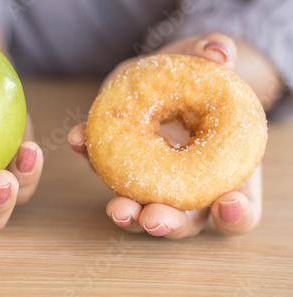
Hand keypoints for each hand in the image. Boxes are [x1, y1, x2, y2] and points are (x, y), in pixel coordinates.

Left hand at [68, 33, 262, 238]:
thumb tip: (216, 53)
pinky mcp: (119, 163)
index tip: (228, 204)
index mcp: (224, 173)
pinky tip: (78, 140)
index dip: (236, 214)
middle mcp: (187, 188)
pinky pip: (105, 166)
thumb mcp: (209, 60)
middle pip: (184, 221)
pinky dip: (90, 156)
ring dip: (128, 213)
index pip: (238, 210)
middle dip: (169, 223)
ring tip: (116, 209)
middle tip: (154, 219)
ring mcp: (151, 181)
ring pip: (141, 211)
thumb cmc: (198, 76)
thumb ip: (216, 54)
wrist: (167, 74)